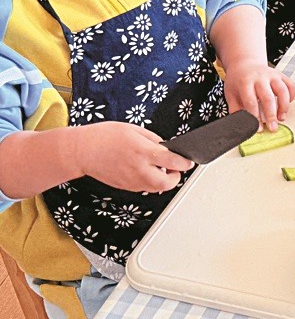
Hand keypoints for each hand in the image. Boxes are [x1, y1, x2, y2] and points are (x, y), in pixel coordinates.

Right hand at [74, 123, 192, 192]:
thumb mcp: (134, 130)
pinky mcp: (125, 187)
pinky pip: (144, 188)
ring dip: (163, 180)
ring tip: (160, 168)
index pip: (172, 161)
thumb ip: (153, 141)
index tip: (189, 161)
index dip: (185, 162)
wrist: (81, 151)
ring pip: (156, 188)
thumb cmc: (104, 137)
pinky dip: (150, 182)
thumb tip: (166, 148)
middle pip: (167, 183)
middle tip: (175, 167)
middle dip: (176, 177)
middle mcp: (138, 169)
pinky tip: (146, 171)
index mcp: (143, 152)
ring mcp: (131, 181)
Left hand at [224, 61, 294, 130]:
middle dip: (271, 115)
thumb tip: (241, 126)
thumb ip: (236, 109)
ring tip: (281, 118)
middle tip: (273, 128)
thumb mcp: (231, 93)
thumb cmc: (238, 81)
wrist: (245, 64)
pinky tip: (287, 105)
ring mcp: (272, 75)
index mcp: (245, 82)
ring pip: (282, 91)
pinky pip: (291, 85)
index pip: (251, 101)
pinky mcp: (281, 75)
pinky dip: (292, 96)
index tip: (258, 128)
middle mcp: (260, 77)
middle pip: (268, 98)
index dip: (255, 116)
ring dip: (284, 107)